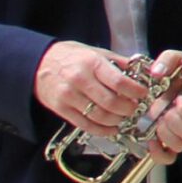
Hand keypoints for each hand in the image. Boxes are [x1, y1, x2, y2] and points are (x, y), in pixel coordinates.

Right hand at [34, 41, 156, 138]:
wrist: (37, 64)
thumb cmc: (70, 57)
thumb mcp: (95, 52)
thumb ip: (118, 62)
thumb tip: (143, 70)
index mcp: (92, 63)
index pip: (119, 82)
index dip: (136, 92)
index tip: (144, 94)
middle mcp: (80, 80)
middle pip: (111, 103)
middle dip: (129, 109)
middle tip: (136, 108)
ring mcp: (69, 96)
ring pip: (100, 116)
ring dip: (117, 121)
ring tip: (125, 117)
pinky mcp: (62, 110)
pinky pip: (86, 125)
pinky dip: (103, 130)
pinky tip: (112, 128)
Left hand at [142, 48, 181, 157]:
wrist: (174, 85)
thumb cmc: (178, 74)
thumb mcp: (176, 59)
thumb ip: (168, 59)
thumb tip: (157, 72)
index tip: (179, 98)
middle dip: (173, 121)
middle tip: (165, 111)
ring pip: (181, 146)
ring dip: (166, 135)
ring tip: (158, 122)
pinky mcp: (169, 145)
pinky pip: (168, 158)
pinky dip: (158, 153)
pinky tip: (152, 140)